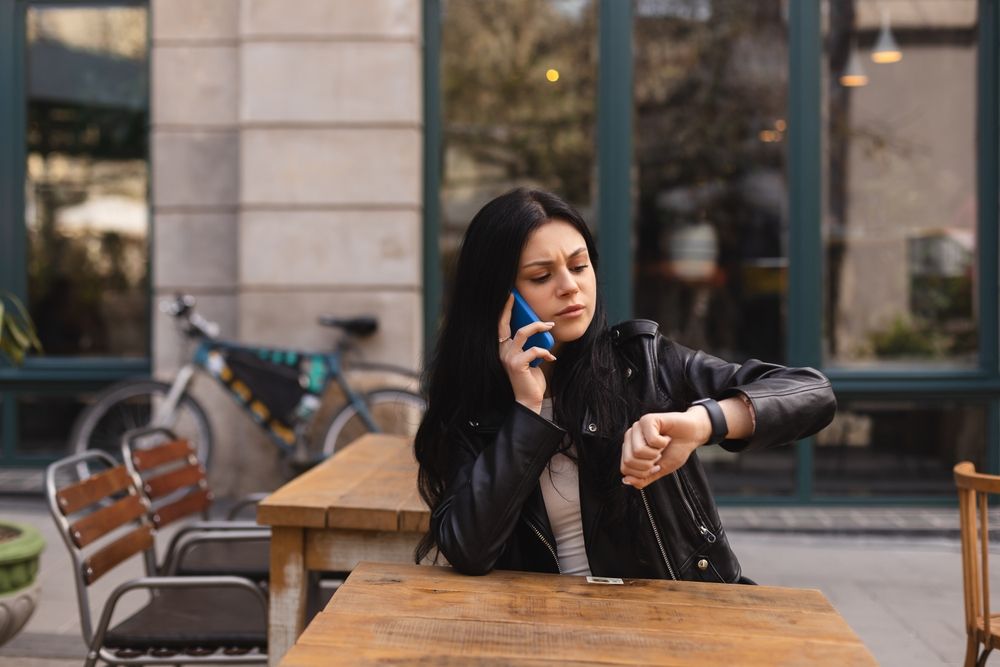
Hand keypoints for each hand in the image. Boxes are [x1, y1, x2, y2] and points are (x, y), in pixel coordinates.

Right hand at [498, 293, 556, 412]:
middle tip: (517, 297)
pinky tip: (552, 357)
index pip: (501, 325)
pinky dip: (545, 351)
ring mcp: (508, 357)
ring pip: (523, 333)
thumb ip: (530, 344)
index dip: (504, 310)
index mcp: (504, 348)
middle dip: (512, 309)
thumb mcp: (530, 358)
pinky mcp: (516, 364)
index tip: (510, 296)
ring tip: (550, 326)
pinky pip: (533, 350)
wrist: (529, 400)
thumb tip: (541, 328)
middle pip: (508, 324)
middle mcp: (502, 351)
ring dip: (539, 327)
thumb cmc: (530, 378)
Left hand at [620, 409, 711, 488]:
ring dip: (656, 452)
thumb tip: (626, 480)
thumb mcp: (659, 470)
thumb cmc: (676, 450)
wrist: (693, 435)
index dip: (644, 472)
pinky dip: (663, 443)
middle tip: (659, 454)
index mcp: (629, 449)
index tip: (656, 465)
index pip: (625, 469)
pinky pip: (651, 440)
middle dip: (649, 464)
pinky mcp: (647, 419)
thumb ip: (642, 478)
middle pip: (629, 461)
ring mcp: (637, 427)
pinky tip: (666, 437)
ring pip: (638, 451)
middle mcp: (630, 437)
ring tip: (663, 445)